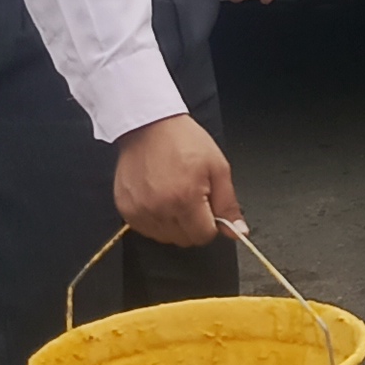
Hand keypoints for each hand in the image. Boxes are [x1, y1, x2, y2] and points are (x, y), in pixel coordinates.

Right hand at [114, 115, 245, 249]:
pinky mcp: (125, 209)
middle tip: (190, 196)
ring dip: (173, 223)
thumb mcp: (218, 167)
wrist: (149, 125)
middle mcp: (160, 209)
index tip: (207, 206)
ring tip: (172, 194)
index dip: (210, 223)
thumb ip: (228, 204)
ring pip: (165, 237)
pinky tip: (157, 197)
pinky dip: (154, 219)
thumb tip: (238, 231)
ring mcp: (139, 211)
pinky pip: (145, 229)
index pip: (204, 236)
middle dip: (193, 224)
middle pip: (185, 240)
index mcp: (185, 199)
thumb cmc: (183, 141)